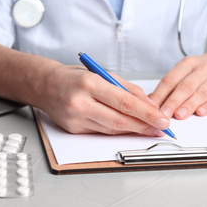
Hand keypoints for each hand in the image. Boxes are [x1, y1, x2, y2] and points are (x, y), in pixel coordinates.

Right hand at [37, 64, 169, 135]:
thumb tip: (149, 105)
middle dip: (144, 126)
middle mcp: (81, 103)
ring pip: (112, 129)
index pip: (124, 102)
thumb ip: (126, 88)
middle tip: (162, 129)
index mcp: (89, 84)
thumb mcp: (101, 74)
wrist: (44, 85)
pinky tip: (130, 129)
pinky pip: (102, 132)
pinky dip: (118, 131)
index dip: (147, 114)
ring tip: (150, 129)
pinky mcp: (73, 130)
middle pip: (120, 120)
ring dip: (134, 131)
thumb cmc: (74, 77)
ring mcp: (75, 119)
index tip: (162, 120)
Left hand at [149, 48, 206, 119]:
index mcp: (187, 64)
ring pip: (200, 93)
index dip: (160, 94)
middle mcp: (202, 69)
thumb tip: (151, 100)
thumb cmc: (202, 69)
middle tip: (164, 114)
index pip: (171, 79)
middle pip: (185, 87)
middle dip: (173, 102)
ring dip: (189, 105)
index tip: (152, 107)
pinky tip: (200, 113)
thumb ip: (170, 85)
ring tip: (179, 116)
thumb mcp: (185, 70)